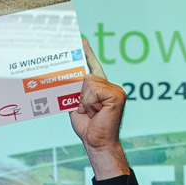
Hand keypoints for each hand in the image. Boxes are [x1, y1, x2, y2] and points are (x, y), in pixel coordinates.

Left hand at [68, 42, 129, 180]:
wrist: (96, 142)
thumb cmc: (87, 128)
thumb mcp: (76, 105)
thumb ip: (74, 91)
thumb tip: (68, 77)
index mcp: (102, 89)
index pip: (94, 67)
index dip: (88, 55)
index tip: (83, 42)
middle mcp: (110, 87)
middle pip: (86, 76)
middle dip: (80, 95)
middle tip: (87, 111)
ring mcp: (115, 90)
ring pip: (89, 82)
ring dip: (85, 100)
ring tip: (92, 113)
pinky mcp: (117, 95)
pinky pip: (94, 89)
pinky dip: (90, 102)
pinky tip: (97, 112)